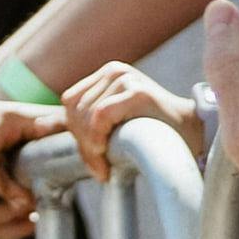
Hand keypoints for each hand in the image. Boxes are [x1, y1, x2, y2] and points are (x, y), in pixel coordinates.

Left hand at [60, 63, 199, 175]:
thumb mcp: (116, 122)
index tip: (89, 157)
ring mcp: (127, 78)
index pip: (70, 102)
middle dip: (80, 143)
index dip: (73, 132)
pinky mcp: (138, 92)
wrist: (196, 136)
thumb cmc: (156, 134)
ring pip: (84, 115)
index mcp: (108, 74)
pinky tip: (108, 160)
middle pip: (73, 109)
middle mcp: (115, 71)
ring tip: (104, 166)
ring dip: (89, 148)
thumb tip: (41, 127)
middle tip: (97, 166)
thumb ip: (88, 121)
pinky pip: (100, 117)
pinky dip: (97, 142)